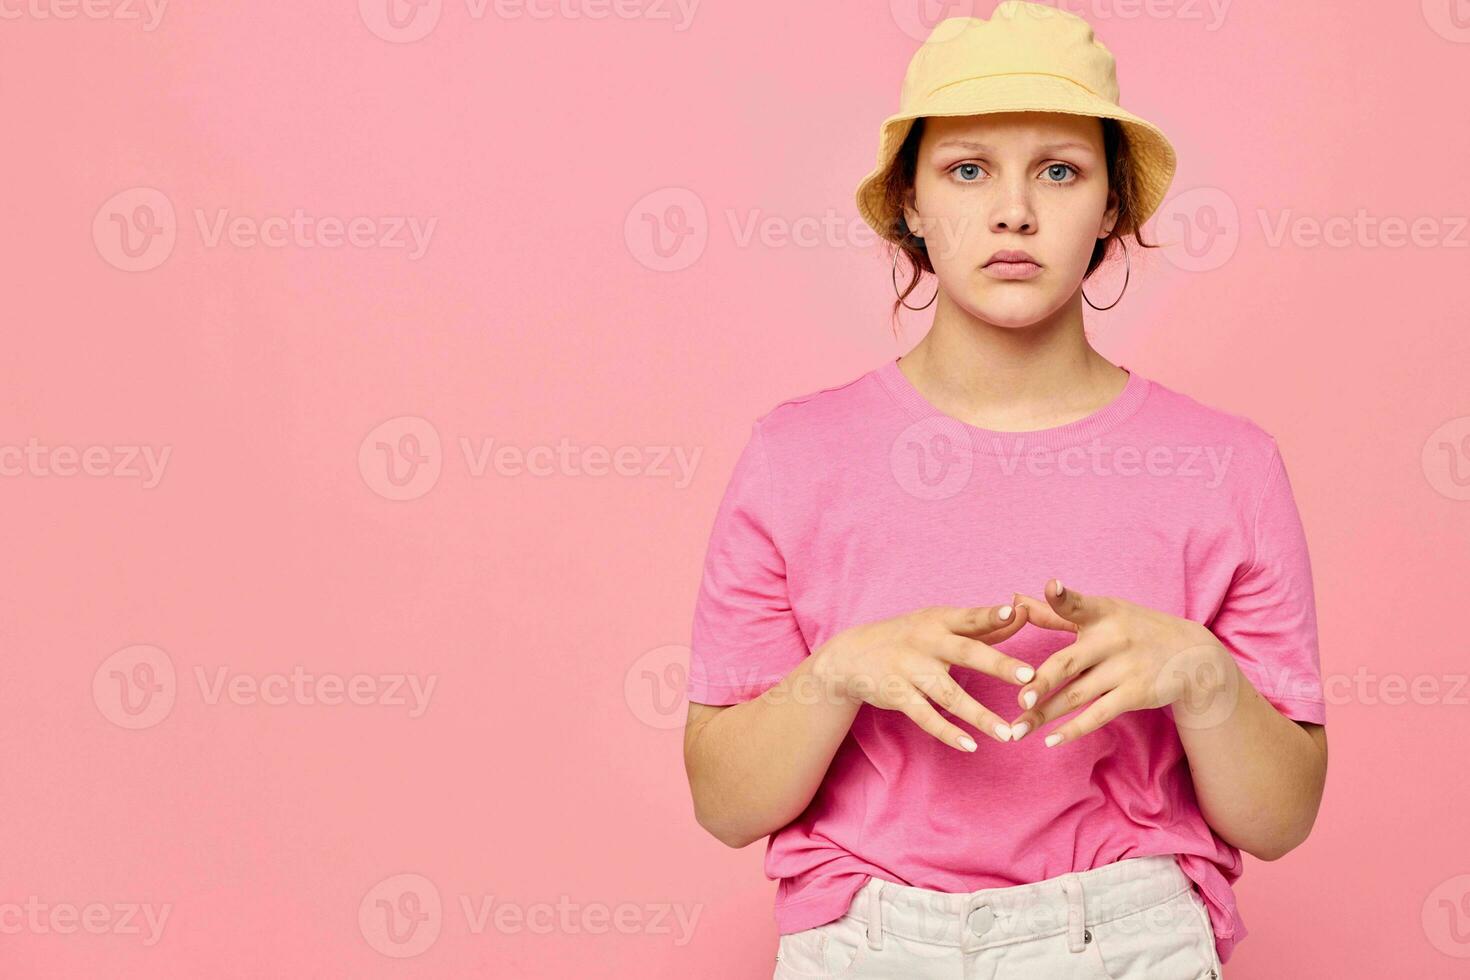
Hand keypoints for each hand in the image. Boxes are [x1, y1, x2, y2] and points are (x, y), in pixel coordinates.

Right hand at [813, 603, 1038, 751]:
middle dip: (997, 664)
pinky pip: (925, 717)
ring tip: (1007, 733)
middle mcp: (926, 642)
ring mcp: (909, 669)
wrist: (851, 654)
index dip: (990, 616)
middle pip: (966, 653)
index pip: (969, 618)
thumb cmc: (910, 637)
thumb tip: (1022, 613)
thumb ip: (982, 624)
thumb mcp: (940, 624)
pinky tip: (970, 746)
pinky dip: (947, 732)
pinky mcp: (896, 694)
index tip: (1013, 612)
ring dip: (979, 715)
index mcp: (940, 621)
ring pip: (949, 694)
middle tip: (1028, 676)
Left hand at [1004, 579, 1231, 745]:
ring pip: (1077, 695)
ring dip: (1045, 714)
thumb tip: (1014, 600)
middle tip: (1017, 700)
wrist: (1193, 654)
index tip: (1050, 586)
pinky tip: (1051, 740)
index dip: (1062, 596)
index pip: (1078, 603)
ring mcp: (1125, 668)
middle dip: (1040, 682)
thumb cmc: (1134, 629)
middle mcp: (1112, 639)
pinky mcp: (1135, 693)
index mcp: (1101, 613)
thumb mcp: (1102, 614)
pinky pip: (1099, 715)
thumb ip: (1056, 611)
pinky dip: (1074, 729)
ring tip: (1017, 730)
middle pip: (1068, 662)